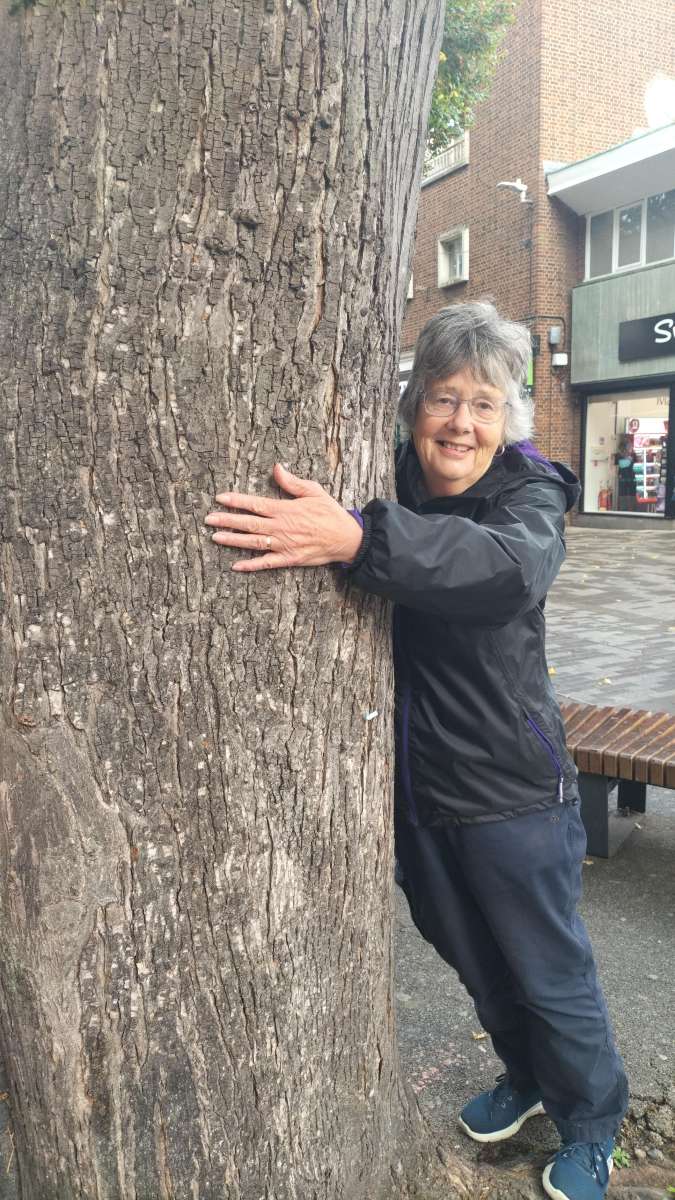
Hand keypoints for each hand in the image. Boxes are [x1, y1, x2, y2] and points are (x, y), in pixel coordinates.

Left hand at [205, 463, 363, 572]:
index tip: (220, 498)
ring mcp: (283, 544)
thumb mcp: (314, 491)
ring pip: (253, 542)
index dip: (236, 501)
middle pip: (249, 523)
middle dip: (227, 520)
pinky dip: (251, 565)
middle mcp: (281, 527)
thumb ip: (292, 482)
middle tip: (208, 519)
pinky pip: (266, 563)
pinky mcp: (289, 559)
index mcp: (285, 509)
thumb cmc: (330, 513)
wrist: (346, 538)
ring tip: (215, 537)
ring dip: (233, 540)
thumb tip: (276, 468)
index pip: (255, 504)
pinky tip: (236, 566)